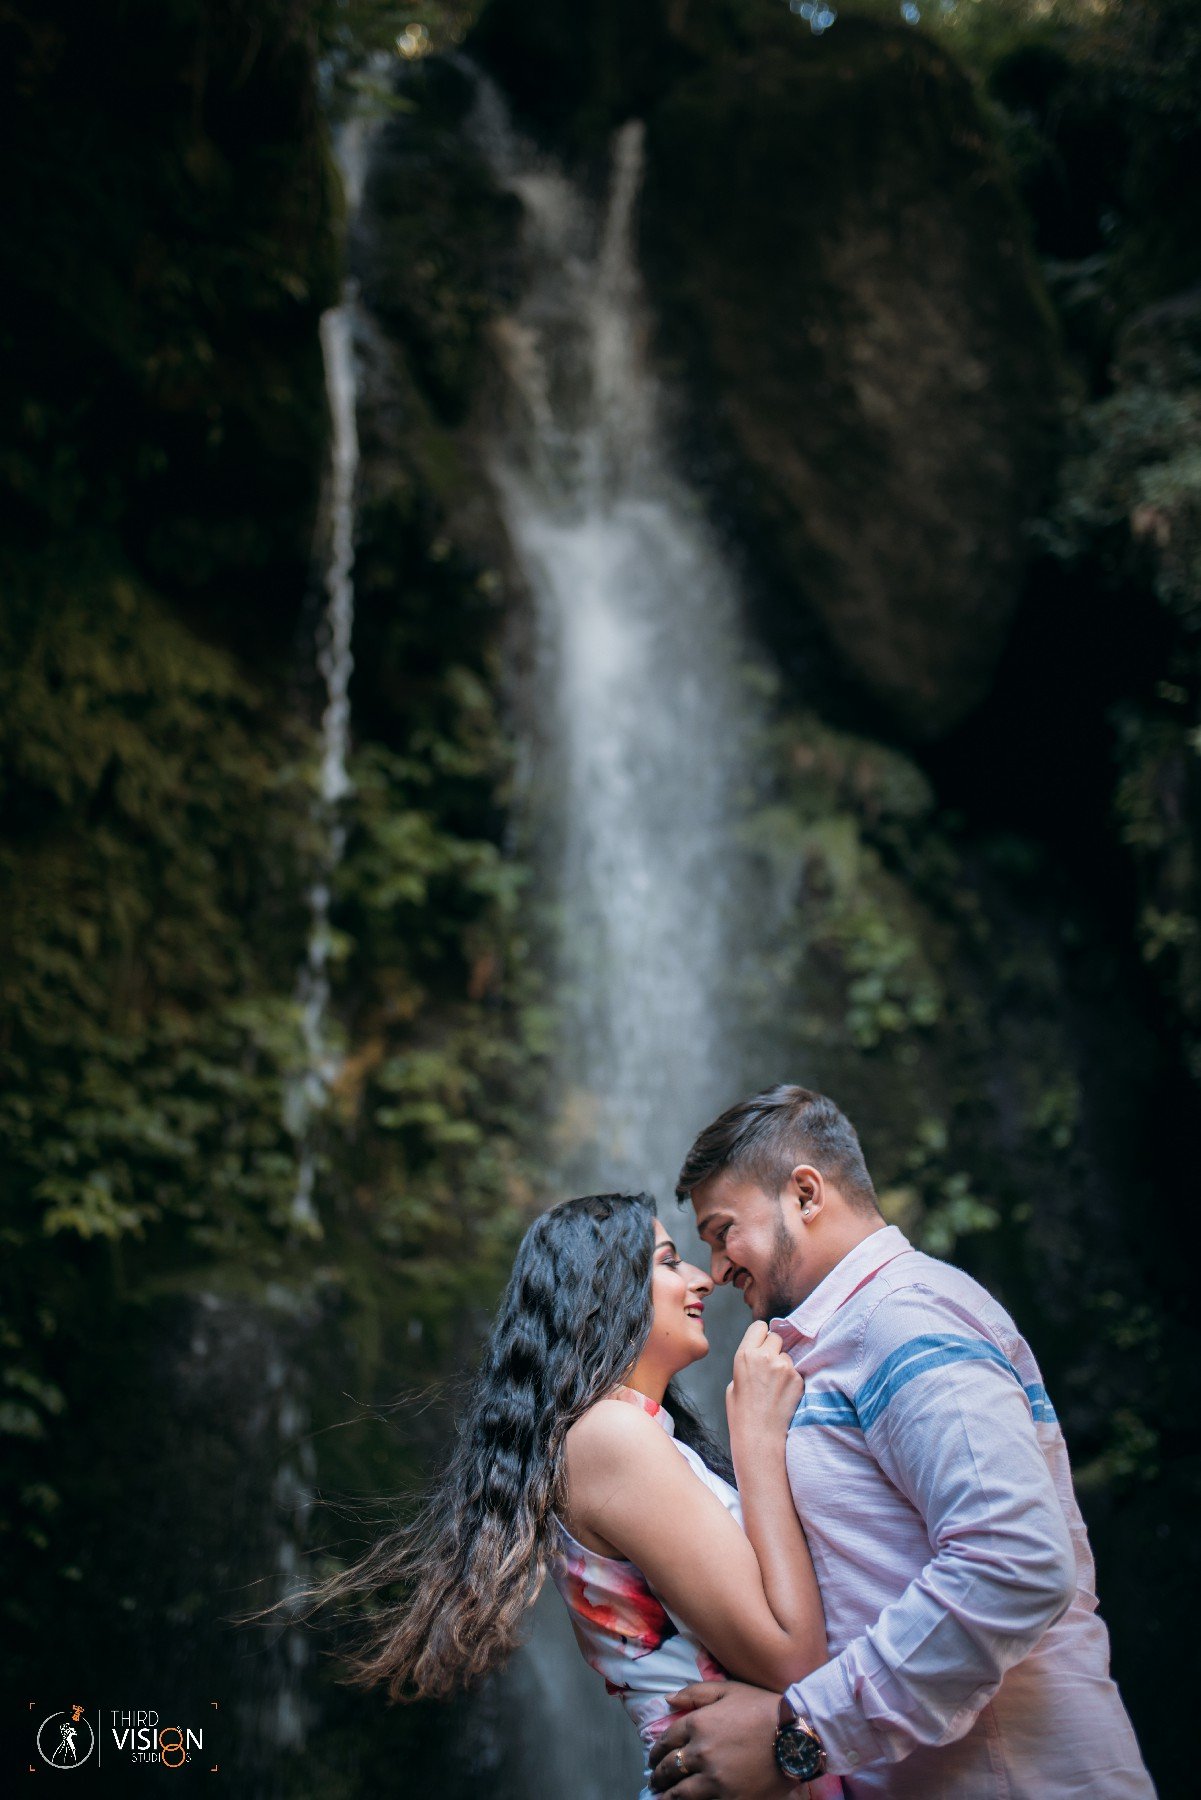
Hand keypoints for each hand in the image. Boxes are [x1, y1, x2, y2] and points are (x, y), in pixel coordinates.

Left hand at [648, 1680, 791, 1798]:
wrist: (795, 1736)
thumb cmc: (762, 1708)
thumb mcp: (728, 1690)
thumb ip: (695, 1693)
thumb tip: (668, 1700)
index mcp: (697, 1724)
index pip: (666, 1741)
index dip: (656, 1751)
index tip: (654, 1757)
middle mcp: (701, 1753)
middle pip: (669, 1769)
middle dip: (658, 1776)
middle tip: (655, 1781)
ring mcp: (715, 1780)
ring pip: (680, 1794)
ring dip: (667, 1796)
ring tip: (662, 1798)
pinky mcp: (730, 1799)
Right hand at [725, 1321, 803, 1443]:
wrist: (760, 1437)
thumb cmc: (742, 1414)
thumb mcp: (733, 1384)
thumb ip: (746, 1364)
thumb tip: (758, 1356)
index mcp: (744, 1355)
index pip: (759, 1326)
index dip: (761, 1336)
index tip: (761, 1345)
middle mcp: (765, 1356)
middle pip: (776, 1337)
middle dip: (773, 1349)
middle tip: (769, 1367)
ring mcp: (784, 1367)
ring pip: (787, 1355)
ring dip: (784, 1365)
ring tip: (776, 1386)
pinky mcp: (798, 1378)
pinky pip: (796, 1370)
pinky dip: (792, 1380)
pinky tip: (784, 1395)